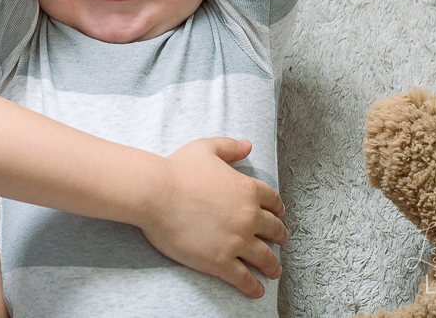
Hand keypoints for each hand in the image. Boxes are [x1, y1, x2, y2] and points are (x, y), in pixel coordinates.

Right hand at [139, 138, 287, 298]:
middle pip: (274, 231)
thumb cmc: (177, 169)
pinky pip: (244, 279)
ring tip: (273, 270)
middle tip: (280, 241)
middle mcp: (248, 216)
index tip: (277, 216)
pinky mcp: (221, 261)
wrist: (155, 193)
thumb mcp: (206, 148)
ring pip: (265, 258)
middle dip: (279, 237)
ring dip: (272, 265)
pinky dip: (253, 287)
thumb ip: (230, 146)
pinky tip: (256, 291)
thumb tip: (248, 145)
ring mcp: (237, 241)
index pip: (273, 202)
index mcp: (247, 189)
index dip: (277, 210)